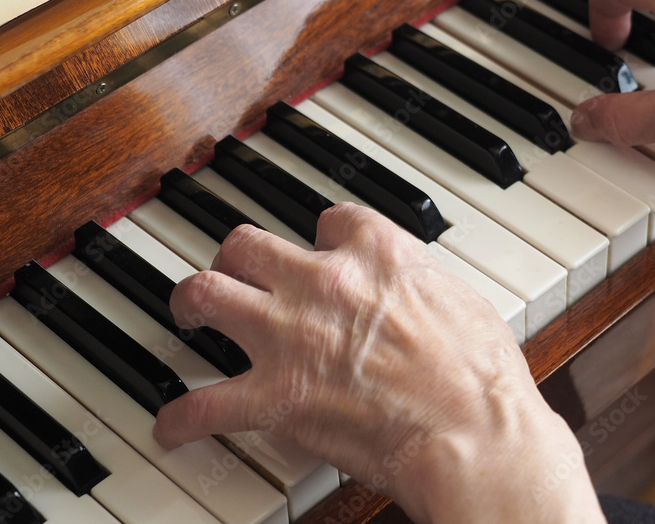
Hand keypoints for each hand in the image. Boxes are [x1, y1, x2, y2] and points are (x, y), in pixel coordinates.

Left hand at [153, 203, 603, 523]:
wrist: (474, 434)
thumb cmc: (481, 375)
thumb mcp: (460, 298)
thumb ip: (418, 283)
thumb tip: (411, 289)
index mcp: (375, 252)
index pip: (329, 220)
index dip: (322, 237)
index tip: (321, 251)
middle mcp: (322, 282)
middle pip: (249, 243)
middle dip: (237, 257)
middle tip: (237, 270)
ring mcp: (291, 336)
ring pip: (207, 294)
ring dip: (191, 303)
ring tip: (188, 312)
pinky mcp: (276, 397)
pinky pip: (204, 404)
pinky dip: (183, 418)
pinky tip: (173, 425)